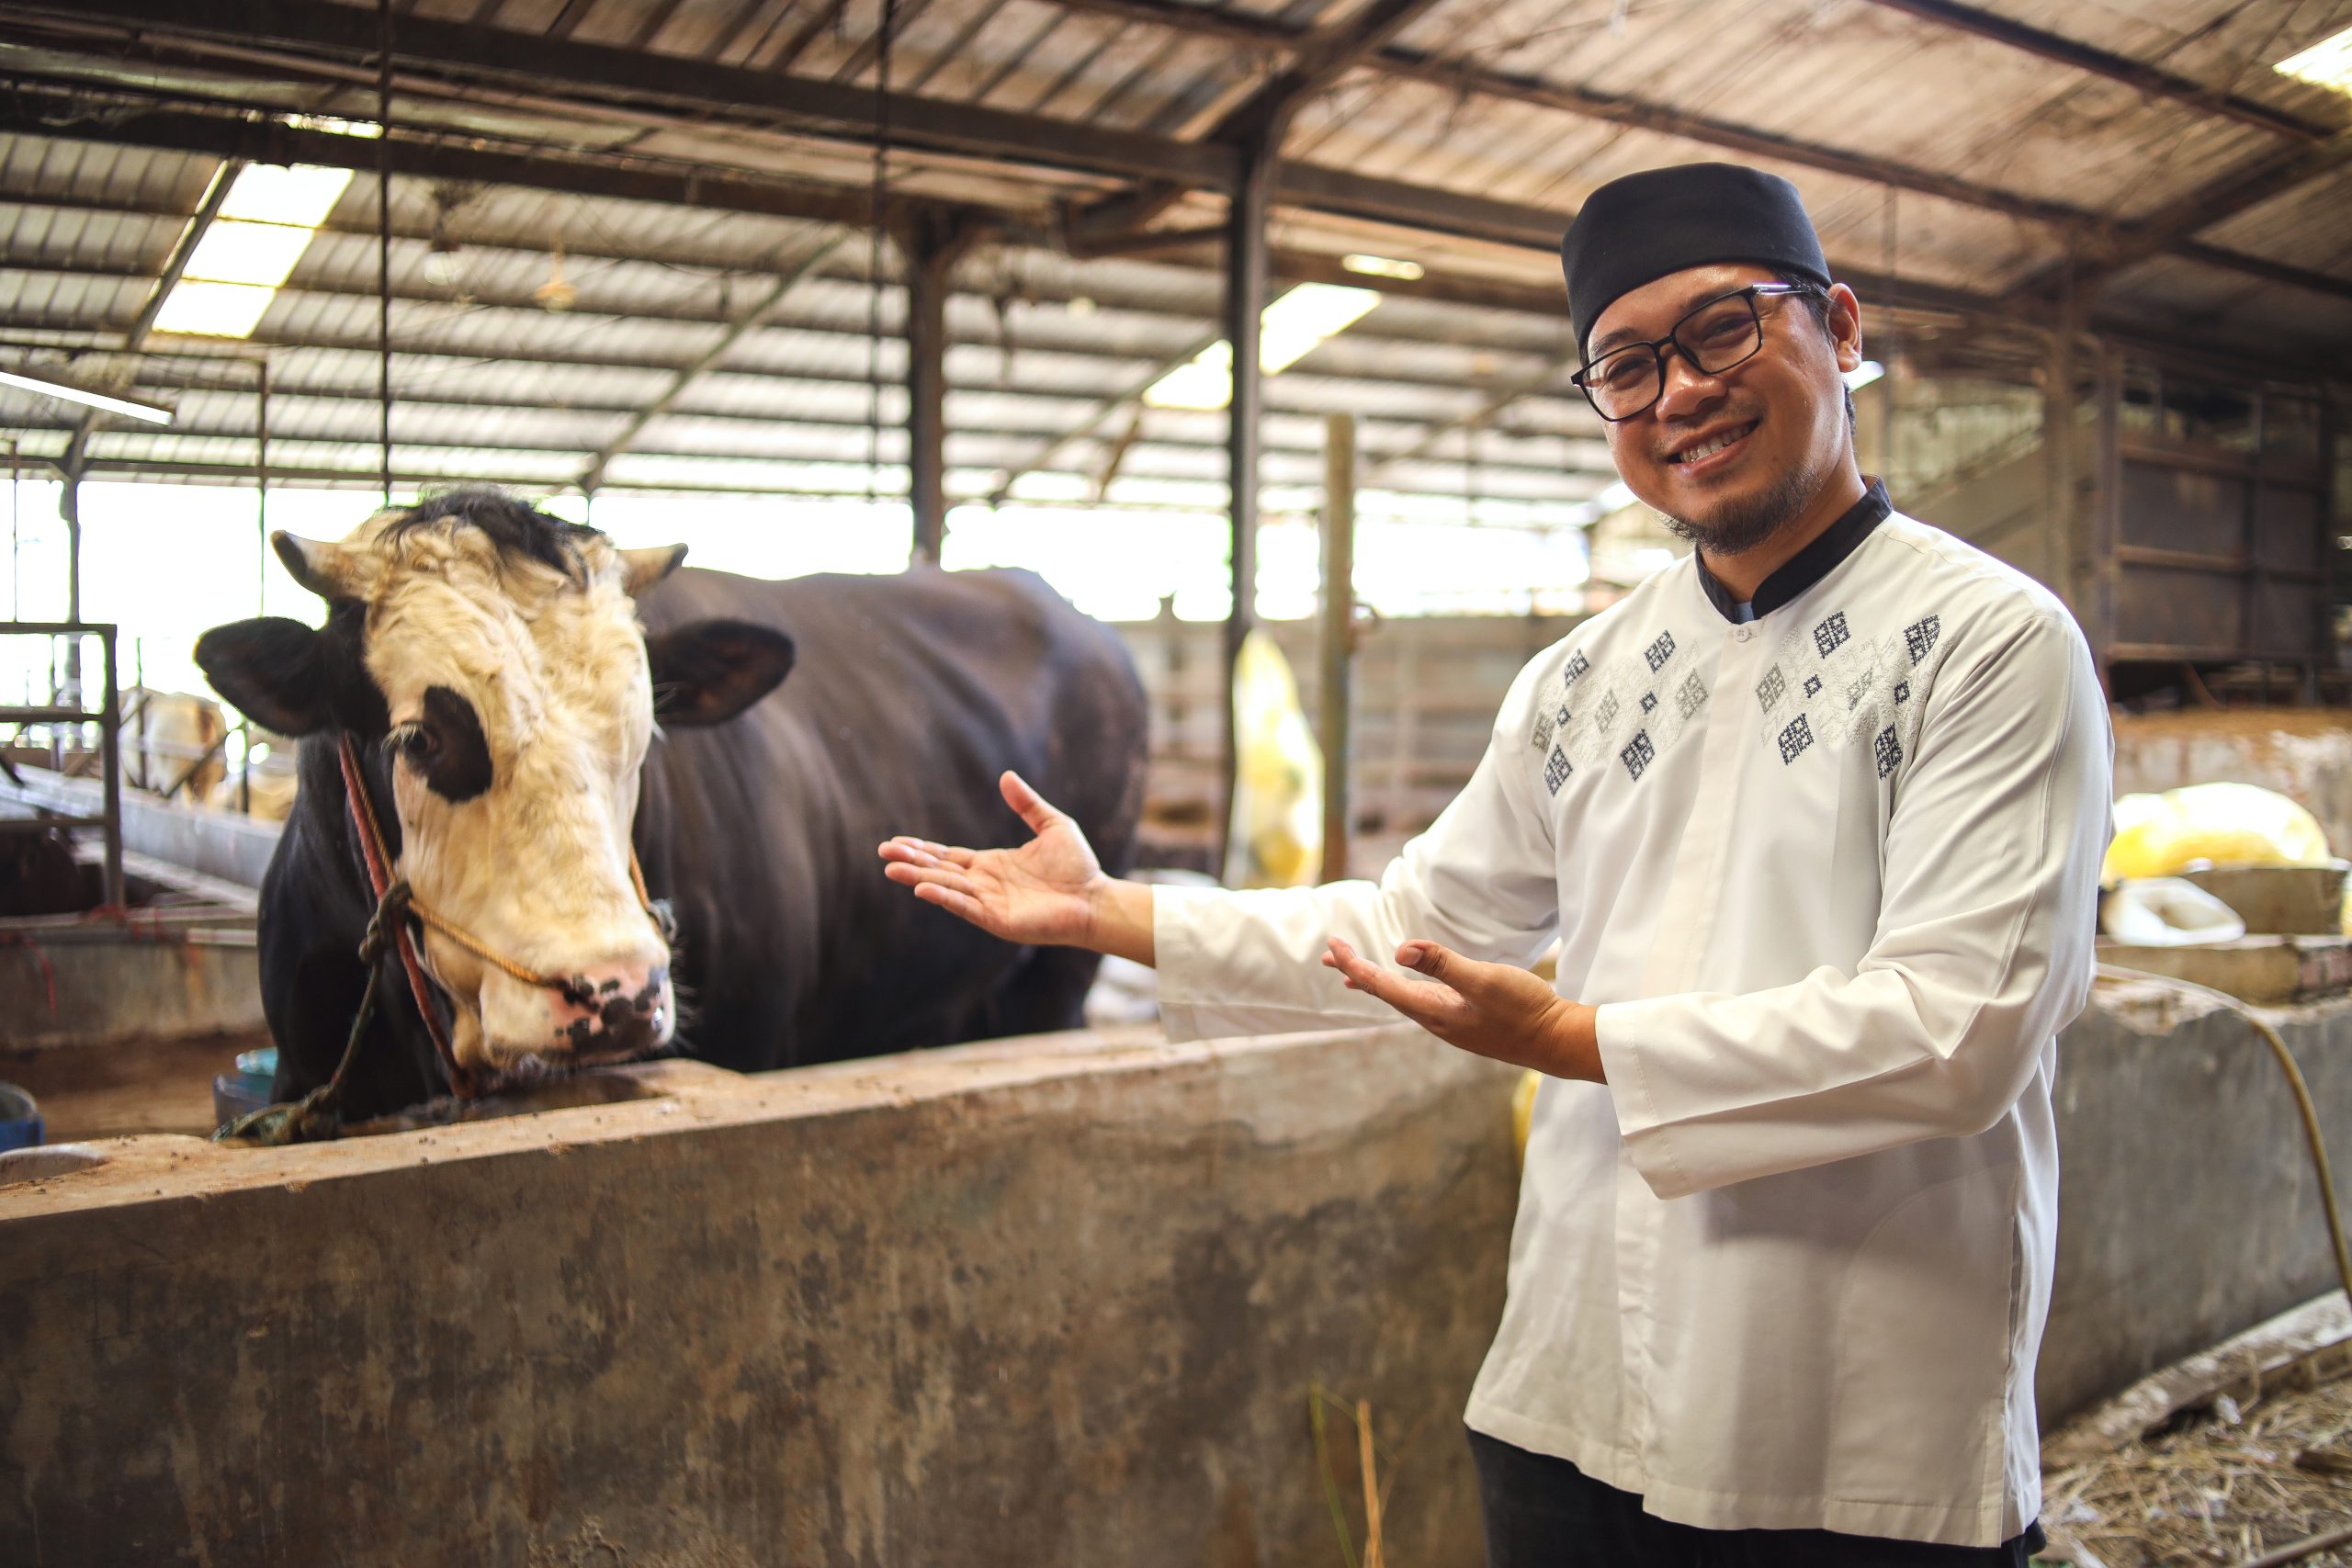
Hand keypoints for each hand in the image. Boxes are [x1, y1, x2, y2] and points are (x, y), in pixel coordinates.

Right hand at [880, 771, 1148, 958]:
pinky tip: (923, 889)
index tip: (895, 843)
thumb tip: (1006, 776)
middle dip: (911, 862)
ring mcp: (989, 903)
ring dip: (918, 879)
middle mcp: (984, 884)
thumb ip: (1027, 804)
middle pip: (939, 871)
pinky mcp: (998, 920)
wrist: (1096, 898)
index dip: (922, 849)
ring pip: (946, 888)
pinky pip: (966, 908)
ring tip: (891, 870)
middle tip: (882, 854)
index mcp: (990, 865)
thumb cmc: (1078, 866)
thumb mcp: (1052, 825)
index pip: (947, 856)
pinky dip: (944, 898)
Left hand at [1322, 936, 1601, 1081]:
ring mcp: (1450, 1022)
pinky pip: (1421, 1001)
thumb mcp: (1484, 980)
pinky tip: (1406, 986)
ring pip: (1402, 998)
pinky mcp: (1465, 1020)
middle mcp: (1435, 1020)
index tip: (1332, 945)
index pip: (1382, 985)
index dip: (1354, 964)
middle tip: (1327, 957)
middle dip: (1356, 972)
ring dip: (1376, 981)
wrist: (1558, 1041)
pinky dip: (1402, 988)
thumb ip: (1443, 964)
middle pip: (1385, 993)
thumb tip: (1399, 950)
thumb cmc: (1524, 1010)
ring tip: (1353, 972)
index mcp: (1433, 1011)